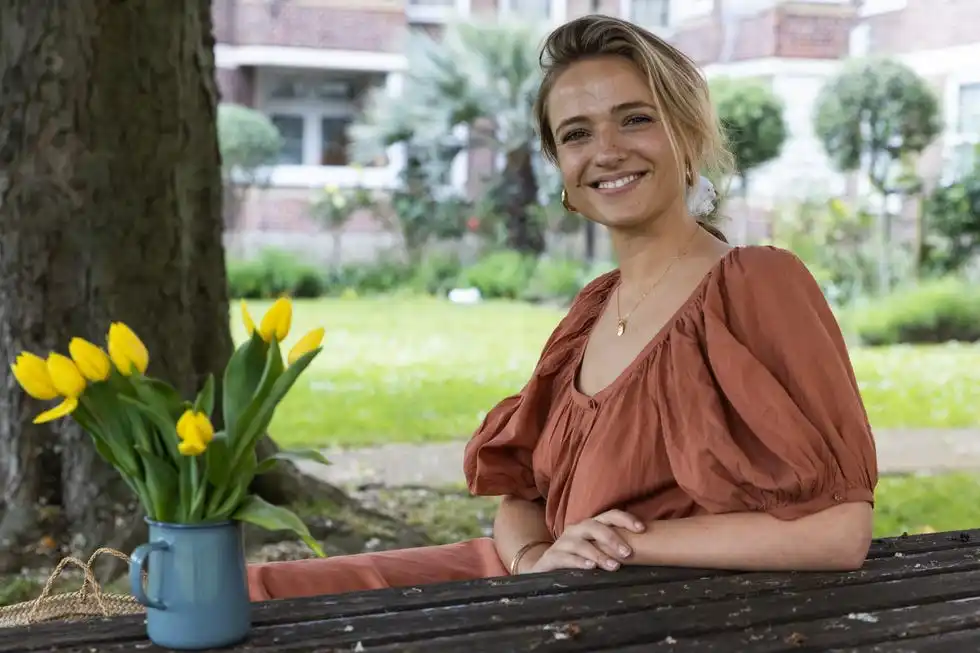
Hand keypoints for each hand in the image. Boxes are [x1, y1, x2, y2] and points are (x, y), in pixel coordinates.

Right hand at [527, 510, 644, 573]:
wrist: (544, 568)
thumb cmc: (578, 558)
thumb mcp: (597, 549)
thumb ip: (615, 547)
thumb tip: (648, 550)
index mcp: (591, 526)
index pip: (610, 516)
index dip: (626, 519)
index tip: (642, 529)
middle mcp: (577, 530)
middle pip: (595, 526)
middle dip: (613, 538)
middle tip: (628, 553)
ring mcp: (563, 542)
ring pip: (582, 544)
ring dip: (599, 554)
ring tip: (614, 566)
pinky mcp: (552, 557)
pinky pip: (566, 557)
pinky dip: (579, 562)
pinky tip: (590, 568)